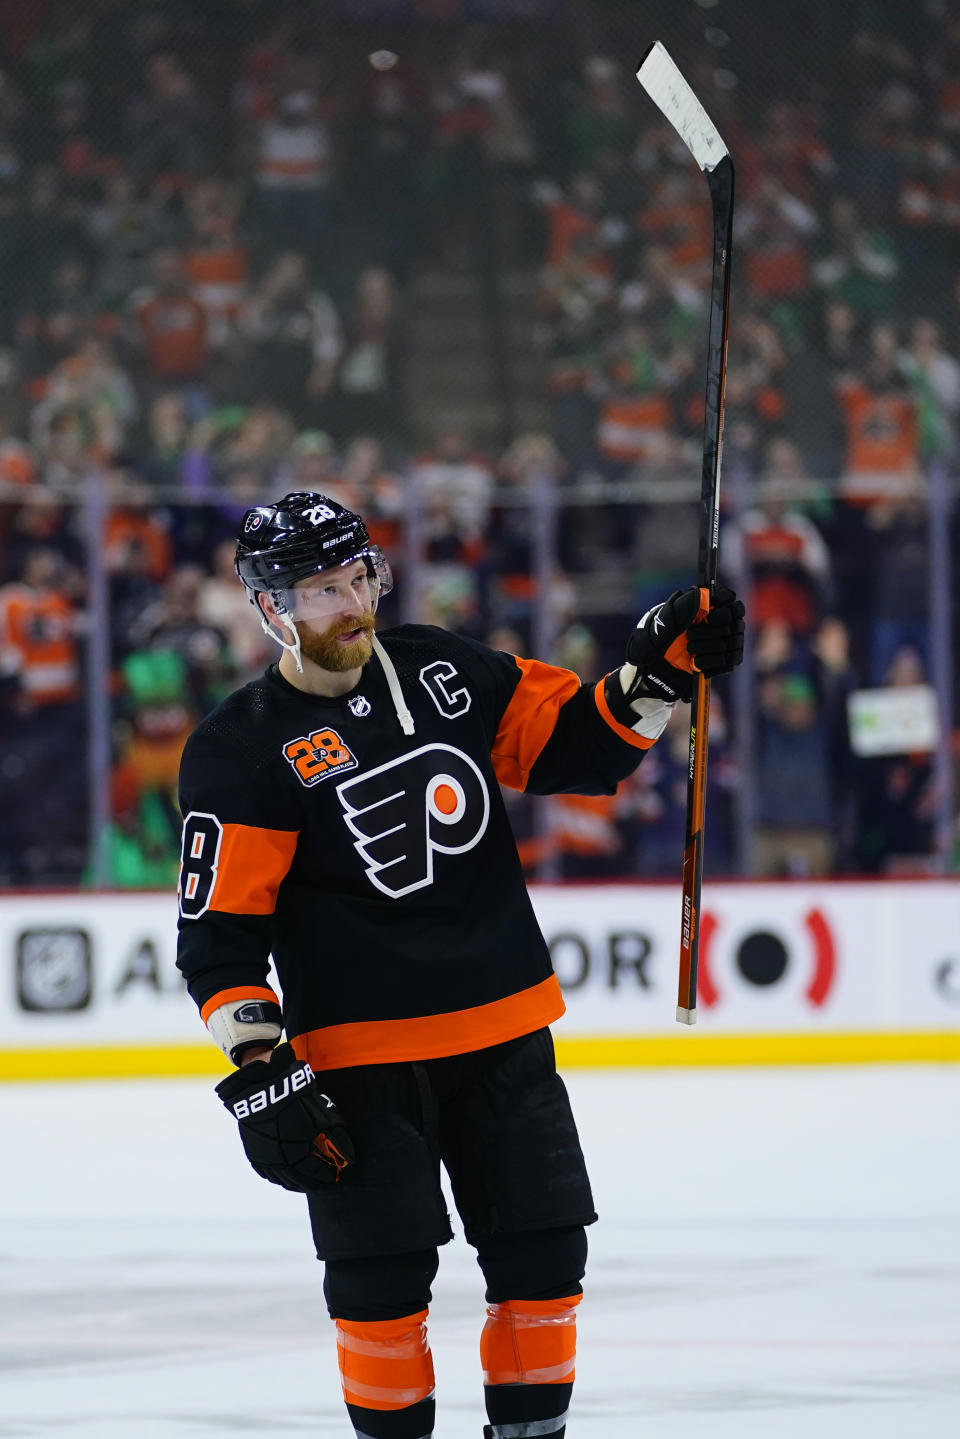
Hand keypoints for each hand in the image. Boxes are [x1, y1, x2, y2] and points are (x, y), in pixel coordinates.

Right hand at [215, 1042, 354, 1191]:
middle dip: (315, 1185)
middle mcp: (280, 1161)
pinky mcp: (254, 1152)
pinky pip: (268, 1173)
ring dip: (298, 1184)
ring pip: (283, 1180)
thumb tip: (352, 1159)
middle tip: (326, 1185)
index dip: (329, 1178)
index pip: (317, 1175)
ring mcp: (265, 1158)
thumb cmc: (298, 1099)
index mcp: (298, 1154)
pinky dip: (280, 1178)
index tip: (338, 1179)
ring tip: (309, 1183)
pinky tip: (287, 1176)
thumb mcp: (324, 1115)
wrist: (263, 1087)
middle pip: (300, 1182)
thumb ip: (339, 1139)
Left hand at [624, 585, 744, 703]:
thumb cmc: (665, 633)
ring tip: (689, 648)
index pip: (733, 604)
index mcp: (714, 607)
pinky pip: (728, 661)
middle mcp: (727, 623)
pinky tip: (695, 661)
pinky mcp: (728, 660)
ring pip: (728, 643)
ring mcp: (730, 642)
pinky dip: (709, 662)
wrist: (661, 660)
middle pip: (732, 625)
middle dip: (708, 632)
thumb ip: (687, 603)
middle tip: (690, 634)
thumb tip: (704, 595)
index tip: (709, 616)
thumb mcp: (670, 615)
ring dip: (705, 647)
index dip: (725, 610)